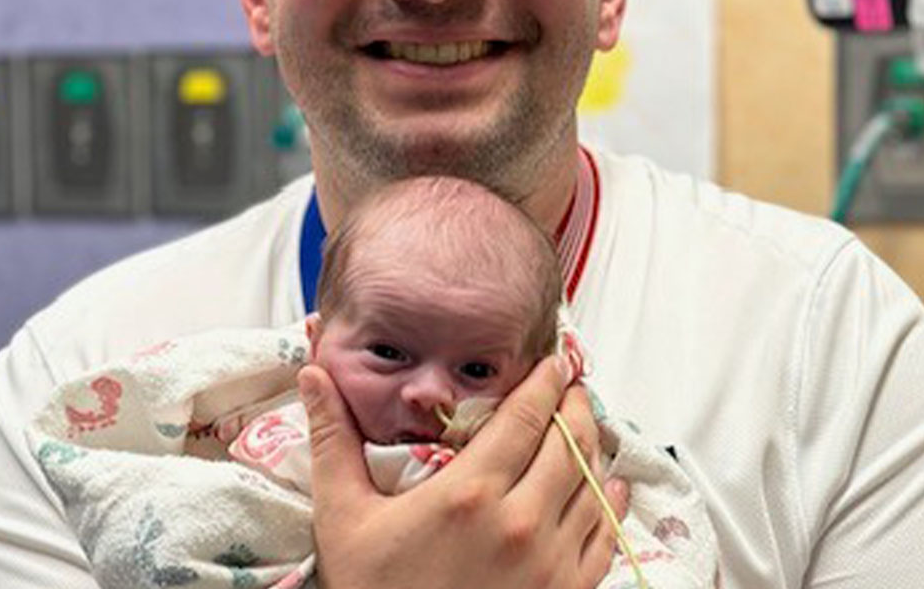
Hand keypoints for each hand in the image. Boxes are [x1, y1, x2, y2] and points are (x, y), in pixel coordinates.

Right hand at [299, 355, 629, 588]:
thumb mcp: (342, 517)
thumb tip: (312, 377)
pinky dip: (611, 504)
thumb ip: (333, 442)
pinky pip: (605, 537)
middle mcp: (520, 523)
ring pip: (592, 485)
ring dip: (593, 448)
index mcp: (469, 494)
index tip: (554, 361)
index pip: (526, 417)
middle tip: (571, 386)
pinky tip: (609, 486)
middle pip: (568, 442)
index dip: (545, 381)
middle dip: (574, 406)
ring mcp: (550, 562)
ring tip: (586, 426)